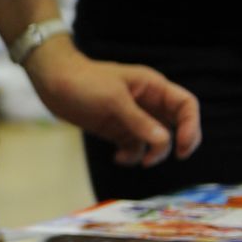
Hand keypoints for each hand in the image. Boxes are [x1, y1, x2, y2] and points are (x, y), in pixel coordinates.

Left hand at [26, 36, 201, 167]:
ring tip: (137, 160)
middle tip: (165, 157)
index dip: (191, 126)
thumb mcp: (113, 100)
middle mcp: (147, 102)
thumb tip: (164, 142)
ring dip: (151, 153)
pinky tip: (118, 158)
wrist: (51, 81)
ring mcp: (132, 117)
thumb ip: (139, 121)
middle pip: (175, 125)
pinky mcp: (116, 128)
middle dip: (174, 143)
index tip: (182, 146)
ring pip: (155, 140)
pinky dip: (131, 155)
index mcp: (152, 87)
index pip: (186, 105)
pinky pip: (134, 146)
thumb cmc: (83, 81)